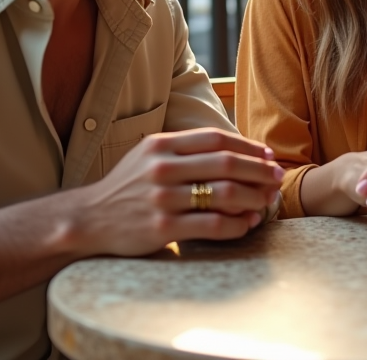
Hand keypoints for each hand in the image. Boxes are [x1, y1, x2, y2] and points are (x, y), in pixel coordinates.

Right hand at [71, 128, 283, 255]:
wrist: (88, 219)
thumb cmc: (128, 186)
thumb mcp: (148, 155)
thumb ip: (184, 147)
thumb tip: (234, 147)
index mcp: (161, 145)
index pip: (216, 139)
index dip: (248, 146)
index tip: (268, 155)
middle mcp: (162, 168)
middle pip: (226, 164)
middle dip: (259, 171)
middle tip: (277, 178)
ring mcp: (162, 199)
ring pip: (224, 194)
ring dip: (253, 197)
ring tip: (267, 201)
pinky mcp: (163, 228)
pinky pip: (212, 225)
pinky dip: (237, 224)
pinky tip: (248, 223)